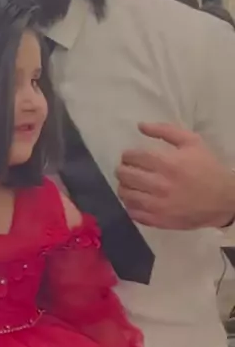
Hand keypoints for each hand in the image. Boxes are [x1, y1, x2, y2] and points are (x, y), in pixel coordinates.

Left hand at [116, 123, 234, 229]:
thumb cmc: (207, 168)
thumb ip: (165, 130)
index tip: (130, 156)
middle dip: (122, 169)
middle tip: (126, 169)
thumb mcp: (191, 142)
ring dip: (123, 187)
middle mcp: (159, 185)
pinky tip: (136, 200)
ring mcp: (158, 205)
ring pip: (126, 195)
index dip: (127, 155)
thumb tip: (140, 126)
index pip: (133, 157)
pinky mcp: (159, 221)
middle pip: (125, 175)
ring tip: (129, 184)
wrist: (224, 199)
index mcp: (167, 163)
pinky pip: (133, 213)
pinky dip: (130, 206)